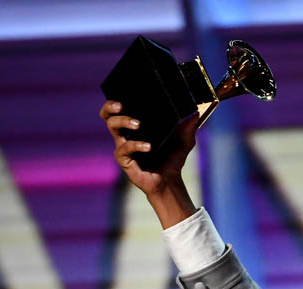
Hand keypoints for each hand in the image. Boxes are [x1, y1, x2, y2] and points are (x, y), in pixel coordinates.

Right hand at [99, 99, 198, 227]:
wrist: (171, 181)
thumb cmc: (173, 158)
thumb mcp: (184, 140)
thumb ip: (189, 127)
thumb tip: (195, 112)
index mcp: (135, 126)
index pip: (118, 108)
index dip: (115, 99)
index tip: (123, 93)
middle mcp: (125, 134)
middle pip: (107, 115)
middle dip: (110, 107)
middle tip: (121, 105)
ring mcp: (123, 146)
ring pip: (112, 128)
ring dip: (123, 122)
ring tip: (137, 124)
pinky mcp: (125, 160)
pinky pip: (123, 149)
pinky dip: (135, 146)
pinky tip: (148, 146)